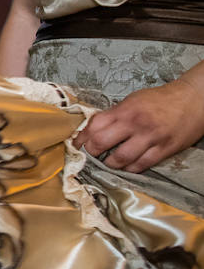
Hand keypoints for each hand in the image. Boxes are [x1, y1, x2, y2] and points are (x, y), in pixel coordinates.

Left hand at [75, 78, 203, 172]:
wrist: (194, 99)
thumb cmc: (160, 99)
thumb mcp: (133, 101)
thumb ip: (114, 114)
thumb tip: (94, 128)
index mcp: (124, 110)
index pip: (94, 126)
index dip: (81, 138)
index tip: (76, 146)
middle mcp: (135, 124)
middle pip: (101, 143)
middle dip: (91, 153)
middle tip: (89, 157)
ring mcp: (151, 137)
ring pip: (121, 158)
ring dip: (110, 165)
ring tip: (107, 164)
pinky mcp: (165, 149)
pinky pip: (142, 164)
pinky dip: (131, 169)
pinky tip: (127, 167)